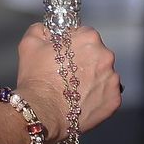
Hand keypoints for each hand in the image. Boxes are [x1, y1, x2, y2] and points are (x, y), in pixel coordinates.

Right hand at [15, 22, 120, 142]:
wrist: (42, 113)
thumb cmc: (36, 78)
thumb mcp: (29, 44)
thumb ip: (40, 30)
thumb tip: (47, 30)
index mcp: (89, 38)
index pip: (85, 34)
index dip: (73, 44)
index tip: (63, 55)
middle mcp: (106, 56)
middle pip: (97, 54)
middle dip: (85, 62)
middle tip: (67, 74)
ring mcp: (112, 80)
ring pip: (103, 75)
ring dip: (93, 79)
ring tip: (74, 90)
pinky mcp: (114, 100)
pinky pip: (108, 95)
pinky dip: (98, 97)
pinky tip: (82, 102)